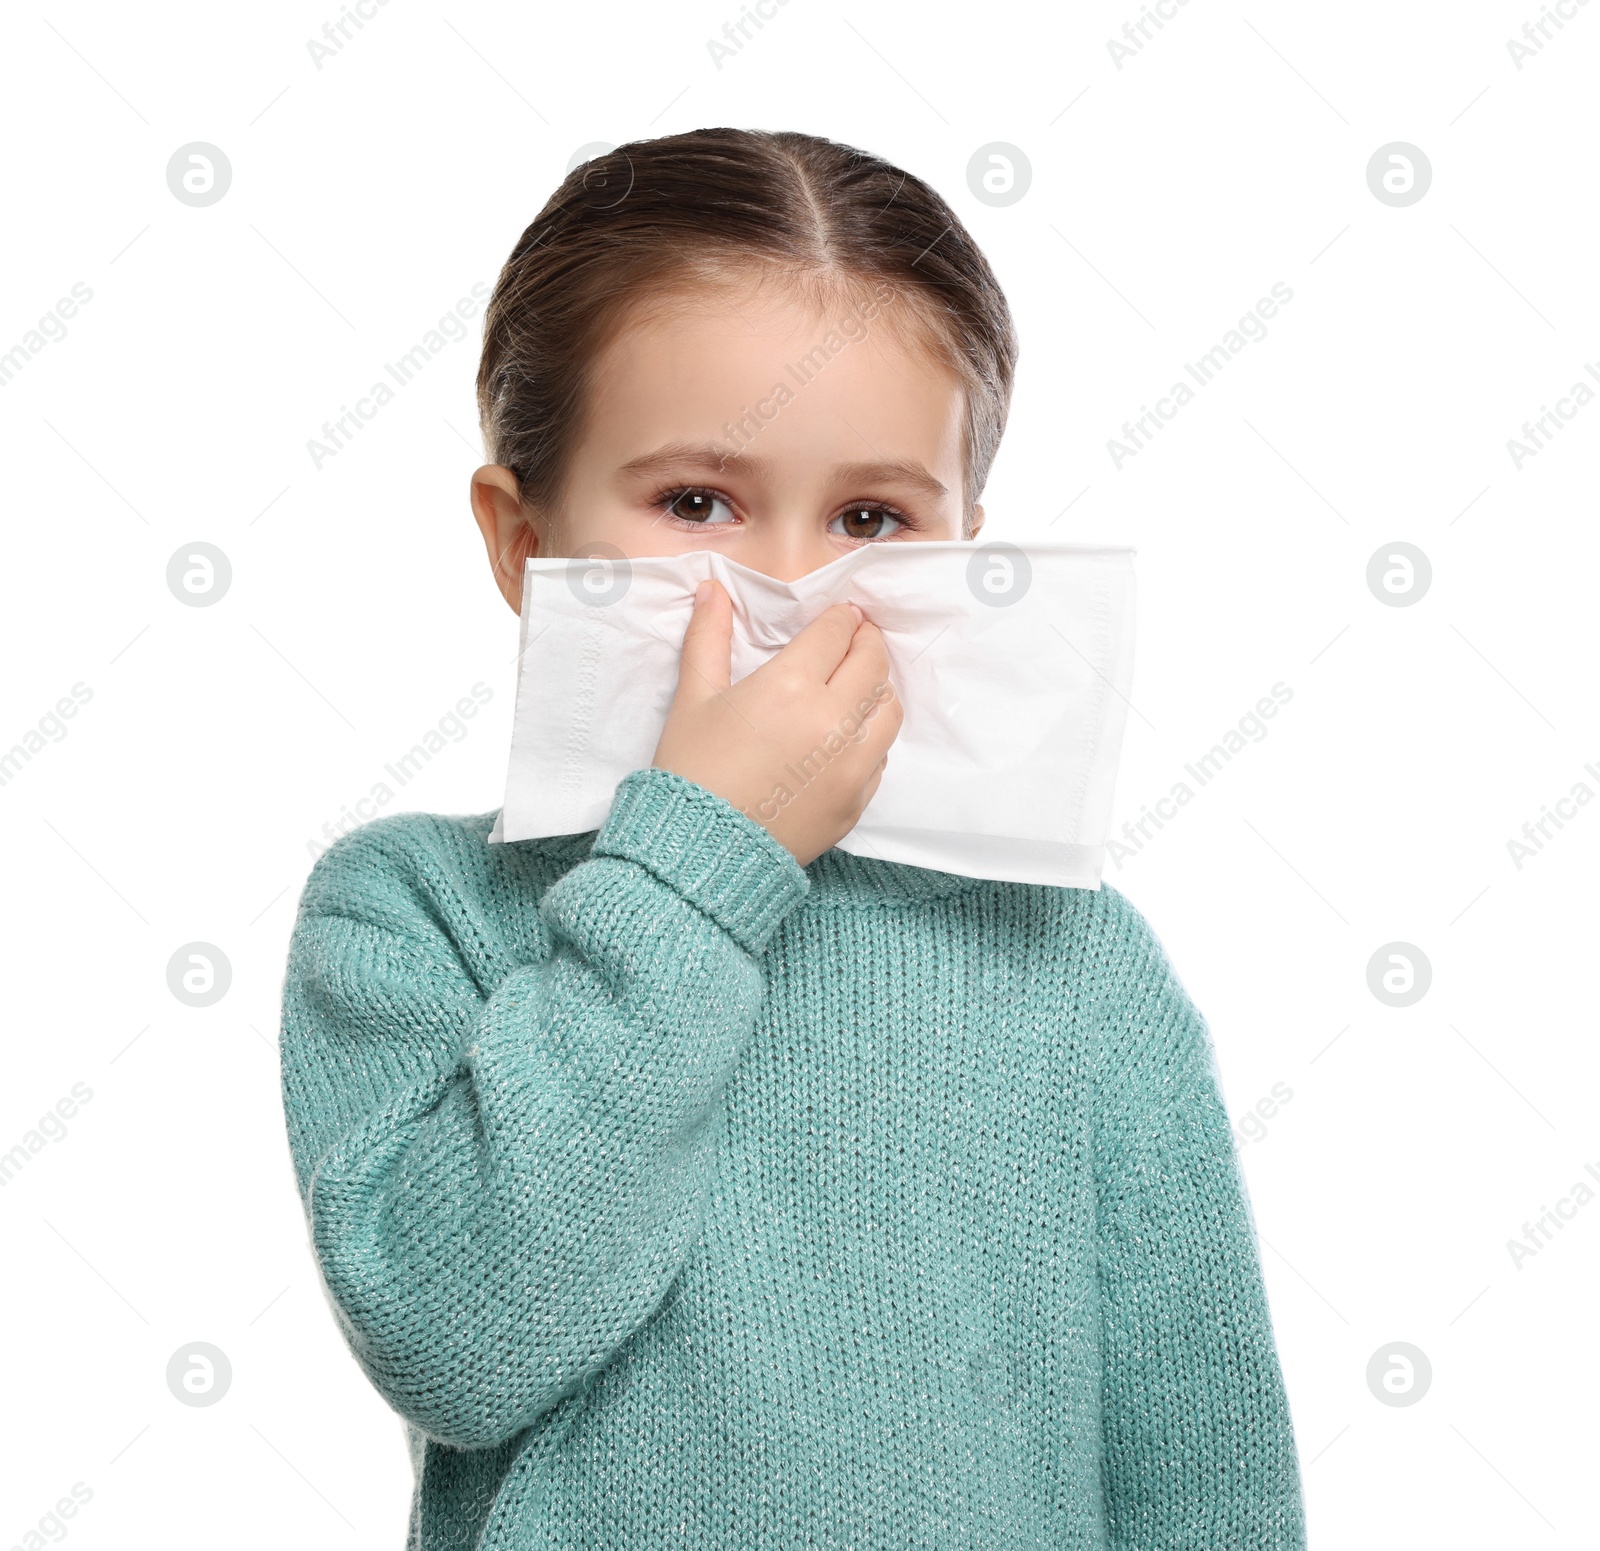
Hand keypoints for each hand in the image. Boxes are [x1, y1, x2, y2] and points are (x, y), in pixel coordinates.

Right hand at [651, 578, 902, 866]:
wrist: (700, 852)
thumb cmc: (691, 771)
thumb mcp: (693, 698)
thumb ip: (709, 637)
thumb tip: (713, 589)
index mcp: (792, 686)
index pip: (837, 633)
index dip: (841, 618)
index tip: (840, 615)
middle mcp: (833, 722)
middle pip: (872, 664)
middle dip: (865, 643)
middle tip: (855, 637)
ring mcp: (852, 765)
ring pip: (888, 708)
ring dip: (876, 688)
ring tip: (856, 683)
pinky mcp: (857, 800)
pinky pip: (881, 754)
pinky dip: (871, 735)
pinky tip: (848, 733)